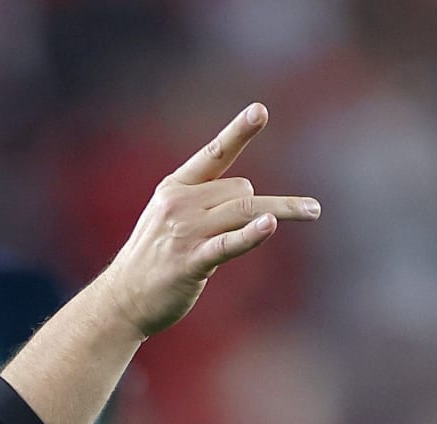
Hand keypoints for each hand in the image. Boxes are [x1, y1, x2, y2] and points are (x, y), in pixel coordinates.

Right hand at [98, 102, 320, 338]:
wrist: (122, 300)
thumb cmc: (153, 261)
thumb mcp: (169, 220)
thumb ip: (204, 204)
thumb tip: (250, 198)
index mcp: (174, 187)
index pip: (213, 153)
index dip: (238, 132)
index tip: (260, 110)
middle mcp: (179, 204)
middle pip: (240, 189)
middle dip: (259, 205)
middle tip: (265, 227)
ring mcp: (184, 232)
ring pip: (244, 209)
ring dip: (284, 209)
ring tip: (314, 210)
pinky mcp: (190, 262)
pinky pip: (228, 243)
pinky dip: (250, 235)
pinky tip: (269, 225)